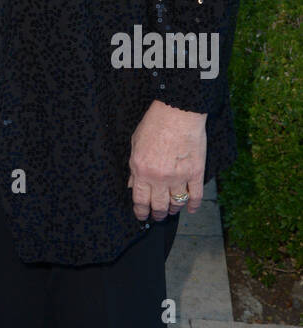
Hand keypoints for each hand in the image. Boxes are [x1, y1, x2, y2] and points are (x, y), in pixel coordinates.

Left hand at [128, 100, 206, 221]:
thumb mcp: (135, 143)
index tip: (142, 216)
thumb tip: (131, 184)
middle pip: (158, 205)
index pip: (140, 199)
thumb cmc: (155, 123)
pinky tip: (190, 209)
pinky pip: (195, 196)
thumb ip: (133, 167)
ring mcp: (178, 177)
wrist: (178, 111)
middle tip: (158, 216)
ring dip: (173, 210)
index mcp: (141, 170)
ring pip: (176, 203)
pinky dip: (193, 205)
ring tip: (172, 210)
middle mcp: (159, 178)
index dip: (141, 211)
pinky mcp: (195, 173)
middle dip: (157, 214)